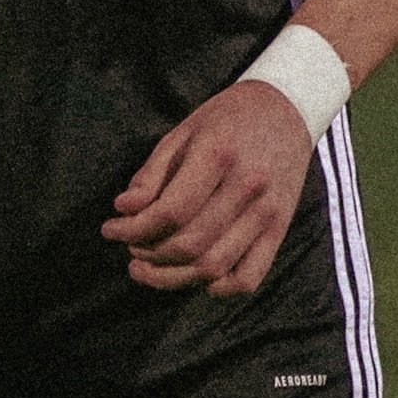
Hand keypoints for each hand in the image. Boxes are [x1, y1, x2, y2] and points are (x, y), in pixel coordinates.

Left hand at [102, 80, 314, 298]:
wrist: (287, 109)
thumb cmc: (228, 117)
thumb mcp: (184, 130)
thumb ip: (153, 172)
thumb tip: (124, 209)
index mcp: (218, 154)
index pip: (171, 211)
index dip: (134, 229)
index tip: (110, 229)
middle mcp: (247, 187)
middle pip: (190, 244)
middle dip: (149, 255)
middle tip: (130, 250)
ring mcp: (267, 213)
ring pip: (214, 267)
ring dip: (174, 277)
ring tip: (148, 269)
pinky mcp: (280, 230)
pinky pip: (248, 277)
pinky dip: (218, 288)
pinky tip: (195, 279)